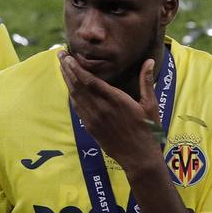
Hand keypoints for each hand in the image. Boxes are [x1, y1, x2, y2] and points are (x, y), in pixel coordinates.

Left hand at [58, 51, 161, 170]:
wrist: (139, 157)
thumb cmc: (148, 130)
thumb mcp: (151, 105)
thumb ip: (146, 82)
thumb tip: (149, 60)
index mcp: (116, 100)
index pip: (90, 80)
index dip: (77, 67)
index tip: (69, 55)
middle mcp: (101, 108)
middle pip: (78, 85)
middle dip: (67, 69)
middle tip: (60, 54)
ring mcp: (94, 119)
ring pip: (75, 96)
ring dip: (67, 80)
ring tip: (62, 66)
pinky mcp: (91, 127)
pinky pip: (77, 108)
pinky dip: (71, 95)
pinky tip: (69, 87)